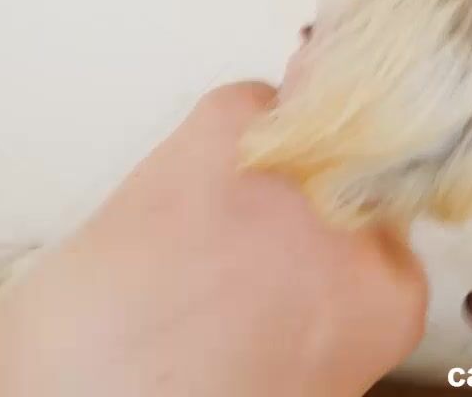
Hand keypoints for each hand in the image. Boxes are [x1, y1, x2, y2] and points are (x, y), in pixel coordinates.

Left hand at [0, 82, 427, 396]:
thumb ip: (338, 320)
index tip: (305, 258)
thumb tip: (320, 284)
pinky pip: (251, 103)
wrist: (82, 381)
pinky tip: (187, 184)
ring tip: (209, 216)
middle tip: (252, 238)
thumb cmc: (182, 394)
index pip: (389, 249)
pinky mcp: (231, 119)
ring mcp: (296, 164)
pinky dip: (224, 130)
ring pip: (307, 135)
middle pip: (353, 185)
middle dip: (312, 204)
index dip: (338, 253)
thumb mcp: (304, 382)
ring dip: (271, 163)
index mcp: (386, 300)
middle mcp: (355, 222)